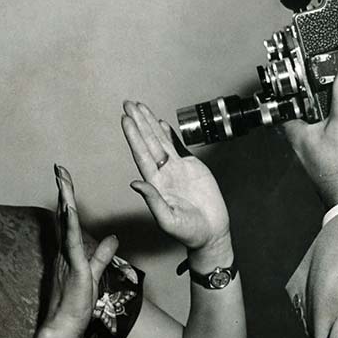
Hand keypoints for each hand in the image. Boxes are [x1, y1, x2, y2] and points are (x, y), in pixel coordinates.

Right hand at [48, 165, 117, 337]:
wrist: (64, 327)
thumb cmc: (76, 306)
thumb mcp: (94, 274)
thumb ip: (102, 255)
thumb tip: (113, 238)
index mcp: (69, 252)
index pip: (69, 221)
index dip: (68, 200)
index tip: (66, 182)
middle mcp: (64, 251)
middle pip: (65, 215)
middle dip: (63, 191)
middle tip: (60, 169)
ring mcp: (66, 258)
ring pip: (66, 223)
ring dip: (65, 199)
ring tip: (62, 178)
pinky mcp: (73, 267)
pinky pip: (71, 242)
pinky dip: (71, 224)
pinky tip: (71, 208)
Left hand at [121, 101, 230, 250]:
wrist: (211, 233)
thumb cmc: (189, 232)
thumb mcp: (168, 219)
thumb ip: (153, 201)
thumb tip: (136, 183)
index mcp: (156, 185)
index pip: (141, 155)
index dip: (134, 137)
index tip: (126, 120)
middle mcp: (163, 174)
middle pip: (148, 143)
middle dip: (139, 123)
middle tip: (129, 104)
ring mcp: (177, 169)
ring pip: (161, 141)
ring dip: (150, 124)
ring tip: (140, 107)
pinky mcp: (192, 168)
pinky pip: (178, 147)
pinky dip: (169, 134)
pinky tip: (160, 123)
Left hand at [282, 68, 337, 207]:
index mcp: (297, 136)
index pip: (283, 109)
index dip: (286, 94)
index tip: (291, 81)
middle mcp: (302, 146)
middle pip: (299, 118)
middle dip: (308, 103)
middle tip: (314, 88)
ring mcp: (315, 155)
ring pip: (314, 129)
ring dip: (322, 117)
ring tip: (332, 104)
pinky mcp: (329, 162)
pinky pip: (328, 140)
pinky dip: (335, 130)